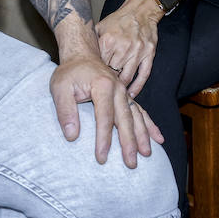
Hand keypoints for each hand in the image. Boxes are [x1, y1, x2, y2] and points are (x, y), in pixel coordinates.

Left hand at [50, 51, 164, 167]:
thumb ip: (65, 111)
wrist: (82, 54)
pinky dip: (150, 125)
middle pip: (125, 119)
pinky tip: (158, 138)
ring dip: (142, 136)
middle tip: (131, 163)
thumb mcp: (60, 88)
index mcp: (102, 86)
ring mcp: (124, 93)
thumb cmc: (70, 72)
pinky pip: (141, 112)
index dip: (104, 138)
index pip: (104, 117)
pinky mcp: (126, 96)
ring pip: (136, 116)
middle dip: (129, 142)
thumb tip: (72, 136)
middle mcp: (118, 89)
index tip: (102, 157)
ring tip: (147, 154)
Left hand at [95, 0, 161, 96]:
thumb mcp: (101, 28)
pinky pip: (143, 75)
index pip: (99, 66)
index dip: (96, 75)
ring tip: (114, 93)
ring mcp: (138, 51)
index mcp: (108, 40)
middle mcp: (123, 46)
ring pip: (127, 77)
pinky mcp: (149, 54)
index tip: (93, 81)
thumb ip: (92, 44)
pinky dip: (137, 87)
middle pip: (112, 73)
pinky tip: (130, 94)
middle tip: (103, 88)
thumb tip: (80, 60)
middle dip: (107, 81)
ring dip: (120, 86)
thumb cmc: (119, 20)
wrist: (141, 10)